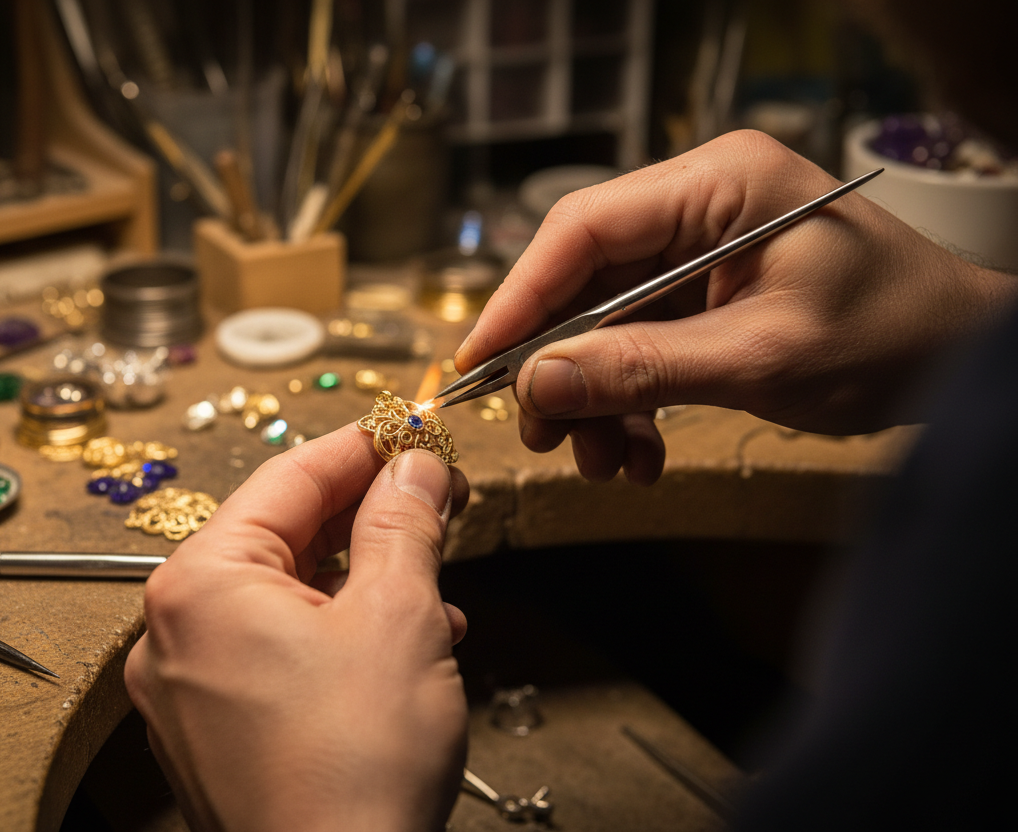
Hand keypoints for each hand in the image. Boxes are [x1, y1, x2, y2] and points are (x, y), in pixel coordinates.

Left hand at [125, 427, 469, 831]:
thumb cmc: (352, 771)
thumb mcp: (399, 615)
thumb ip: (403, 524)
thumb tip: (414, 469)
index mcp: (201, 585)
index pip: (288, 478)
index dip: (362, 447)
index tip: (410, 430)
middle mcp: (176, 633)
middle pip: (283, 537)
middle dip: (368, 517)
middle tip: (433, 497)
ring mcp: (190, 690)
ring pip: (286, 598)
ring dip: (365, 580)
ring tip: (433, 580)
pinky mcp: (217, 734)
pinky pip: (278, 653)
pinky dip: (340, 635)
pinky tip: (403, 644)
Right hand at [457, 130, 1017, 482]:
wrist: (965, 362)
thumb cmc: (892, 338)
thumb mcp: (760, 357)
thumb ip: (642, 368)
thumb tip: (536, 385)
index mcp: (719, 183)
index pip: (584, 228)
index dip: (521, 297)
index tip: (478, 363)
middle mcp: (700, 203)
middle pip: (586, 279)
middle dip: (561, 365)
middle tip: (544, 435)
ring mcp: (702, 248)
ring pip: (605, 321)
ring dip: (596, 397)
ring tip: (606, 463)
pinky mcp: (706, 292)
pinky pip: (639, 343)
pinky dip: (631, 401)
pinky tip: (639, 452)